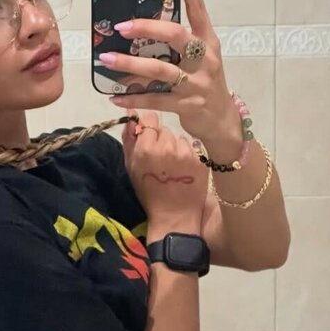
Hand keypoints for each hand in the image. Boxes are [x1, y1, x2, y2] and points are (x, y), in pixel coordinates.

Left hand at [103, 0, 236, 143]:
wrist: (222, 121)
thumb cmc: (206, 84)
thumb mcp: (202, 59)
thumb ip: (181, 43)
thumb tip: (146, 26)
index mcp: (209, 43)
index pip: (200, 11)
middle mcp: (205, 60)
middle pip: (175, 36)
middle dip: (146, 28)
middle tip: (121, 27)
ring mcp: (197, 84)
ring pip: (160, 71)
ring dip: (130, 65)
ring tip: (108, 60)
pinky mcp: (187, 105)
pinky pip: (155, 101)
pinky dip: (133, 99)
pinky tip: (115, 97)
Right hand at [120, 109, 207, 224]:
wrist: (174, 216)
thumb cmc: (148, 192)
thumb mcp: (131, 167)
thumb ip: (129, 139)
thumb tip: (131, 114)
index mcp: (146, 149)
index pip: (150, 119)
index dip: (149, 128)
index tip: (149, 139)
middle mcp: (167, 148)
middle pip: (164, 129)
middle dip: (161, 140)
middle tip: (161, 159)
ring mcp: (186, 154)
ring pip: (179, 138)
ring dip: (175, 147)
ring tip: (173, 166)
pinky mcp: (200, 161)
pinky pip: (191, 148)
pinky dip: (187, 156)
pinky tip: (183, 170)